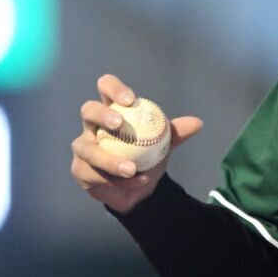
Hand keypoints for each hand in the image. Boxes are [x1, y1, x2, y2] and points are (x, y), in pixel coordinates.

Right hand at [70, 72, 203, 214]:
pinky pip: (94, 174)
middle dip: (102, 114)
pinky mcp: (80, 170)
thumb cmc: (147, 156)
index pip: (106, 88)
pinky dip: (117, 179)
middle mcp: (92, 125)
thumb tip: (197, 123)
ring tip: (132, 169)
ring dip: (110, 160)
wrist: (140, 188)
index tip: (130, 99)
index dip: (114, 89)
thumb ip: (176, 132)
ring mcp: (84, 147)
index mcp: (112, 110)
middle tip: (120, 124)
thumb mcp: (163, 143)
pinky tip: (137, 181)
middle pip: (88, 110)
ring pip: (89, 150)